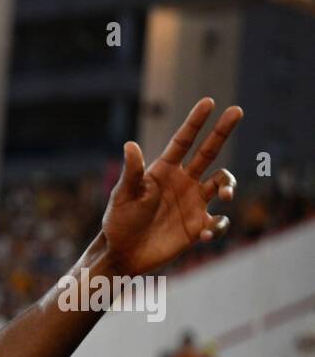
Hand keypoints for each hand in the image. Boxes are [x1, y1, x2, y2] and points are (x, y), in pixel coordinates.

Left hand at [101, 98, 242, 275]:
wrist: (122, 254)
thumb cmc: (119, 222)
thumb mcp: (123, 196)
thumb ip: (132, 173)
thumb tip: (130, 145)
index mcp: (164, 171)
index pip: (183, 141)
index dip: (196, 122)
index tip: (209, 102)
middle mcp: (183, 182)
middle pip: (209, 152)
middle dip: (222, 131)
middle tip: (237, 110)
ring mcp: (193, 203)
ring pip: (222, 184)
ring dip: (229, 185)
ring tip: (224, 195)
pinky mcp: (198, 226)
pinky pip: (218, 222)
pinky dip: (218, 226)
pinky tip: (205, 234)